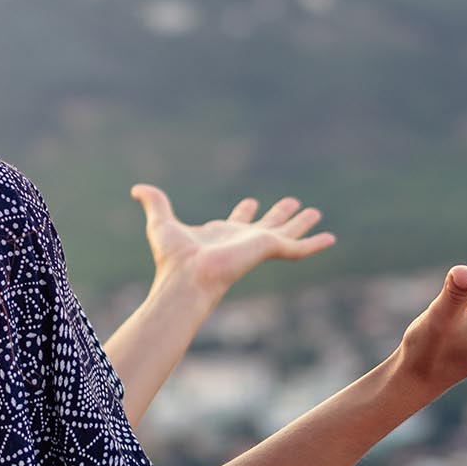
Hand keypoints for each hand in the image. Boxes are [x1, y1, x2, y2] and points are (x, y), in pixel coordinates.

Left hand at [130, 183, 336, 300]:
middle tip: (293, 202)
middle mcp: (242, 240)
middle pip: (266, 224)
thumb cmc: (173, 256)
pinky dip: (315, 244)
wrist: (187, 277)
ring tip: (316, 212)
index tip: (251, 202)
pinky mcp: (269, 250)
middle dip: (279, 214)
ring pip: (286, 232)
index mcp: (222, 235)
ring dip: (301, 224)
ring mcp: (257, 246)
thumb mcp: (161, 222)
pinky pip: (298, 248)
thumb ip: (154, 203)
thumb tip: (136, 188)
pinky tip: (330, 238)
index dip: (245, 211)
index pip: (237, 221)